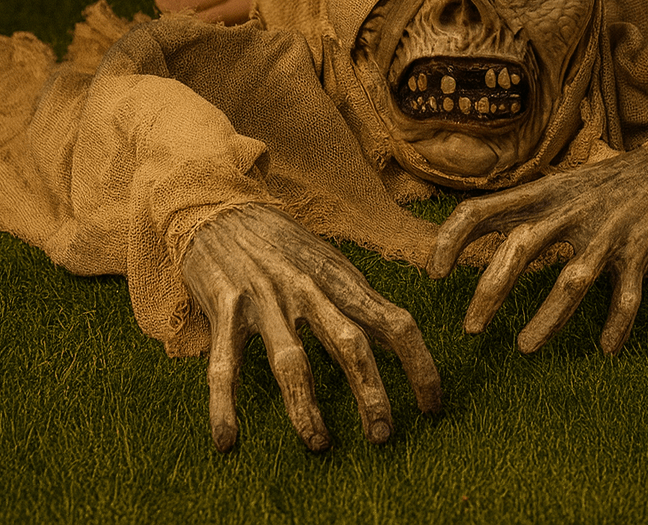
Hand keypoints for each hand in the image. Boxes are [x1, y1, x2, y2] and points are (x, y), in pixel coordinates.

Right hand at [181, 204, 441, 451]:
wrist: (216, 204)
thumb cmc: (278, 242)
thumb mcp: (325, 259)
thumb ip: (354, 296)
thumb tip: (397, 333)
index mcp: (338, 276)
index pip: (393, 321)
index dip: (419, 365)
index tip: (431, 405)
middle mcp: (306, 286)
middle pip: (350, 343)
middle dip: (370, 393)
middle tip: (383, 435)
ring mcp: (264, 298)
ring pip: (292, 360)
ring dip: (306, 407)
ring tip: (319, 443)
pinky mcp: (225, 309)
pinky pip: (225, 366)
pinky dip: (224, 406)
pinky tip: (227, 441)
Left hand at [427, 148, 647, 355]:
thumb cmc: (608, 182)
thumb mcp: (561, 184)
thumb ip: (526, 205)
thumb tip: (476, 229)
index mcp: (543, 192)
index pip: (483, 208)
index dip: (452, 239)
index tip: (435, 273)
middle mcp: (570, 208)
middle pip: (521, 247)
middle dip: (491, 290)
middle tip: (471, 328)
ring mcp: (606, 230)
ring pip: (571, 280)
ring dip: (547, 318)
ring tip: (525, 348)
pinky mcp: (640, 250)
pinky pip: (626, 295)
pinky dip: (616, 323)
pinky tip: (606, 347)